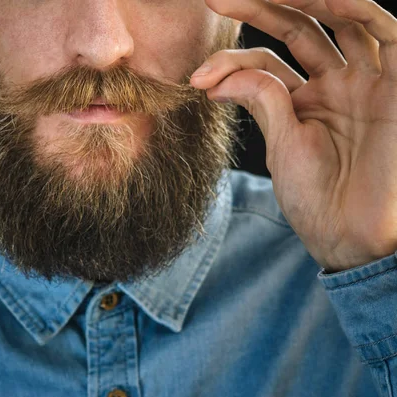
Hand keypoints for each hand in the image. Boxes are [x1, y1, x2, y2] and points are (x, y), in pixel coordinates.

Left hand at [191, 0, 396, 271]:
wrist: (354, 236)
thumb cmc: (317, 198)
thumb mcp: (281, 144)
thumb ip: (262, 99)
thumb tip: (218, 76)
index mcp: (306, 102)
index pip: (266, 62)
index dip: (230, 62)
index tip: (197, 79)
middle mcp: (338, 84)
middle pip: (299, 29)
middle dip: (258, 9)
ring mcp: (368, 81)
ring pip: (338, 20)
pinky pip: (383, 30)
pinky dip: (354, 8)